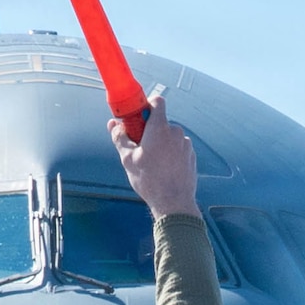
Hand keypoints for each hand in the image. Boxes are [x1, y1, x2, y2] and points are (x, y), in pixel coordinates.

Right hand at [111, 91, 199, 219]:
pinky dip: (171, 155)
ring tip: (154, 165)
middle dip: (151, 132)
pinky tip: (164, 171)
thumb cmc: (150, 181)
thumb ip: (120, 138)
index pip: (157, 102)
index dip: (147, 105)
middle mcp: (175, 132)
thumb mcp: (128, 160)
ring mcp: (185, 143)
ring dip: (161, 146)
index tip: (138, 117)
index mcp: (159, 128)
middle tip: (141, 149)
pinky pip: (178, 149)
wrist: (174, 203)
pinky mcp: (191, 155)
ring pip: (170, 138)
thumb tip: (113, 125)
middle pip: (161, 123)